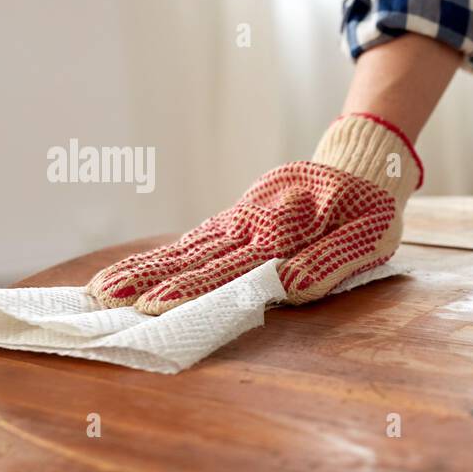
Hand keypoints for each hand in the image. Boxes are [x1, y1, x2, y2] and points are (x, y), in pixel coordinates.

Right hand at [86, 113, 421, 314]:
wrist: (364, 167)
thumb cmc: (370, 209)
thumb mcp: (369, 237)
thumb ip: (330, 261)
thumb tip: (287, 286)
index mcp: (284, 228)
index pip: (230, 265)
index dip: (190, 286)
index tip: (153, 305)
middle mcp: (254, 221)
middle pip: (194, 255)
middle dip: (147, 278)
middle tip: (102, 299)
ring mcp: (242, 217)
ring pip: (187, 246)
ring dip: (145, 267)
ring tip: (102, 288)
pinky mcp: (239, 217)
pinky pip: (198, 239)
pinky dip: (165, 255)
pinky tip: (136, 271)